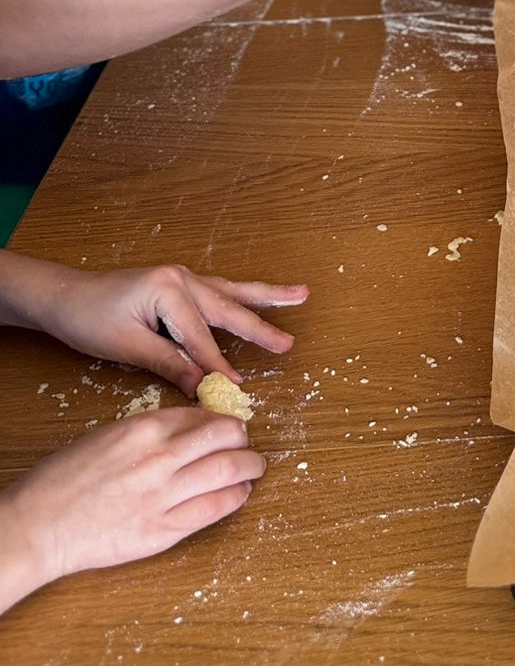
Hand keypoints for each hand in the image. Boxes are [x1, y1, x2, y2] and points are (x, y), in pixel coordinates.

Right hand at [0, 408, 263, 605]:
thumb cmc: (64, 480)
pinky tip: (239, 493)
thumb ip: (149, 433)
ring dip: (250, 466)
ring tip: (254, 468)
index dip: (221, 422)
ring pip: (229, 470)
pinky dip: (236, 497)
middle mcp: (159, 456)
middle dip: (243, 439)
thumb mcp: (108, 436)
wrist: (39, 525)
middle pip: (226, 436)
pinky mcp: (164, 529)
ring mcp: (164, 494)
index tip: (226, 429)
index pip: (203, 416)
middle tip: (246, 446)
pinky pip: (216, 508)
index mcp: (143, 428)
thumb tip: (188, 431)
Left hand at [15, 259, 305, 397]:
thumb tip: (203, 386)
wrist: (64, 296)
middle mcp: (182, 278)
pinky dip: (244, 295)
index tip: (235, 387)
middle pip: (227, 308)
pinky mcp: (180, 284)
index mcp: (168, 290)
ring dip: (266, 296)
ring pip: (232, 291)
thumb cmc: (89, 320)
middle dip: (260, 327)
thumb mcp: (127, 347)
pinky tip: (263, 296)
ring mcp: (183, 278)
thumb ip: (169, 363)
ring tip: (301, 294)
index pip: (200, 337)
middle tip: (289, 344)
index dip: (216, 365)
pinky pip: (219, 290)